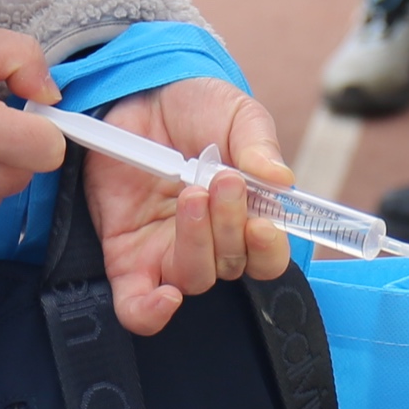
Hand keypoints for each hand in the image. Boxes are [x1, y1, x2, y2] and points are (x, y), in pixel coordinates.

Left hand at [85, 77, 295, 335]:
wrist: (138, 94)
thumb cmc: (195, 108)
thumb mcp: (235, 113)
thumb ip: (258, 142)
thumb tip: (281, 179)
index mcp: (246, 218)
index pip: (267, 258)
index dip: (268, 250)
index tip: (263, 222)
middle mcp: (210, 243)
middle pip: (232, 265)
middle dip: (230, 226)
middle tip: (222, 180)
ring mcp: (167, 252)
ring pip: (194, 278)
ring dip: (197, 241)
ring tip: (191, 192)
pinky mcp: (126, 257)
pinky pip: (135, 307)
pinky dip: (150, 313)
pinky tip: (164, 297)